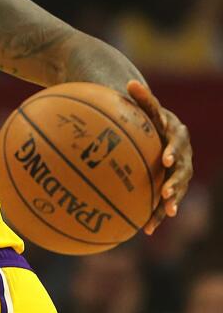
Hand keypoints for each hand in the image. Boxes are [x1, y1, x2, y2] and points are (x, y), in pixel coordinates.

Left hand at [126, 80, 192, 233]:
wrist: (160, 131)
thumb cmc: (149, 117)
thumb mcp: (146, 107)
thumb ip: (141, 97)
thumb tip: (129, 83)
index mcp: (176, 136)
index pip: (176, 144)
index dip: (172, 152)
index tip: (165, 160)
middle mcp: (183, 156)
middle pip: (182, 171)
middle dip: (175, 182)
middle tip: (165, 192)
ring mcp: (180, 173)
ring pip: (178, 190)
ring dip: (172, 202)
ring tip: (166, 213)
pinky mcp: (171, 186)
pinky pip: (165, 203)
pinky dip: (157, 215)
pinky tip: (146, 230)